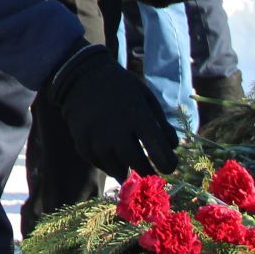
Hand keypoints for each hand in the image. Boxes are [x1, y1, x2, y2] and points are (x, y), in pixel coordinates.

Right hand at [50, 45, 179, 178]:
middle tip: (153, 175)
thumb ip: (161, 123)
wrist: (82, 78)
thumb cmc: (121, 87)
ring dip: (128, 172)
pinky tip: (115, 161)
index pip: (159, 150)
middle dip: (148, 172)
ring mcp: (97, 138)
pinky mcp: (82, 143)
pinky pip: (100, 164)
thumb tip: (173, 147)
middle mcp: (117, 130)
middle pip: (137, 164)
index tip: (169, 166)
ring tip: (133, 170)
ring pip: (117, 169)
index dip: (167, 163)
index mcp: (137, 116)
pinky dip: (109, 166)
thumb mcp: (145, 98)